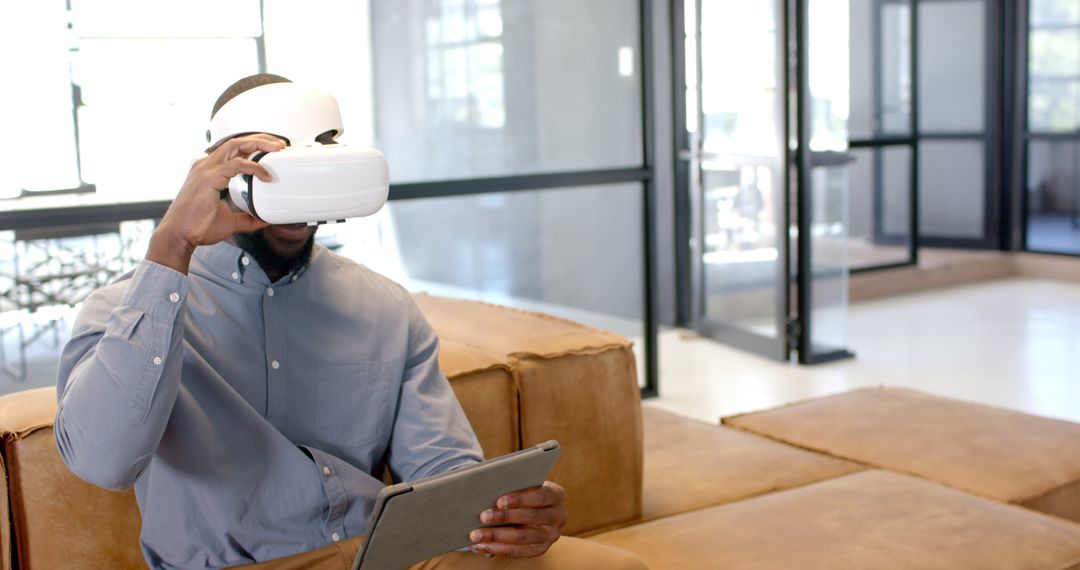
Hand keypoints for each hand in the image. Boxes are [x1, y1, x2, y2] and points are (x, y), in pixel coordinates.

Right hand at [147, 134, 285, 273]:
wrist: (179, 235)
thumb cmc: (197, 227)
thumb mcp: (229, 221)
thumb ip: (247, 219)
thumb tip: (263, 221)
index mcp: (209, 171)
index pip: (233, 150)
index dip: (253, 147)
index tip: (271, 151)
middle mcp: (206, 165)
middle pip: (236, 141)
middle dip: (260, 139)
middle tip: (280, 145)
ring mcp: (206, 169)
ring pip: (236, 144)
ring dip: (259, 143)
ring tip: (277, 149)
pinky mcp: (209, 177)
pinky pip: (237, 164)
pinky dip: (254, 167)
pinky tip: (265, 176)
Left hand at [468, 481, 566, 557]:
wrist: (541, 507)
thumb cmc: (528, 492)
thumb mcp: (529, 484)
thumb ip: (516, 486)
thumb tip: (487, 489)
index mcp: (556, 495)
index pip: (539, 496)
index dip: (519, 499)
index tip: (499, 501)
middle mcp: (558, 516)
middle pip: (530, 518)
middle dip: (504, 517)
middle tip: (483, 516)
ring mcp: (551, 535)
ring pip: (522, 538)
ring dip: (496, 537)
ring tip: (476, 535)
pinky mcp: (541, 549)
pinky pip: (517, 552)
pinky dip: (496, 549)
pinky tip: (480, 546)